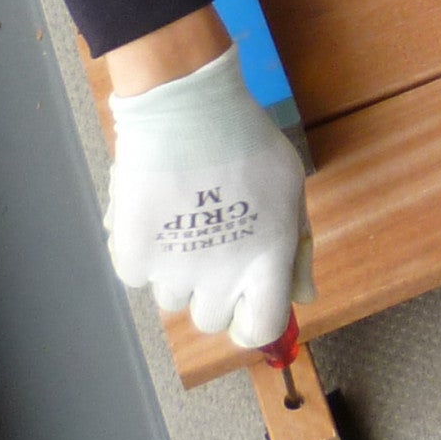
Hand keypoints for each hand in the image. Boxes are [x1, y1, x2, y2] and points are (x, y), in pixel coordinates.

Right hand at [106, 43, 313, 347]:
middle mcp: (222, 276)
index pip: (261, 329)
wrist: (189, 110)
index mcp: (268, 261)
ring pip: (170, 296)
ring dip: (174, 270)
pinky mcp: (135, 254)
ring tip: (180, 220)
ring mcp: (175, 268)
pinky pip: (135, 275)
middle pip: (208, 319)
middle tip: (208, 248)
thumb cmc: (248, 143)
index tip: (242, 306)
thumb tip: (305, 295)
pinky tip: (152, 215)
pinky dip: (140, 253)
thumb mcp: (290, 189)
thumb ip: (297, 246)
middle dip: (209, 291)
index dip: (251, 323)